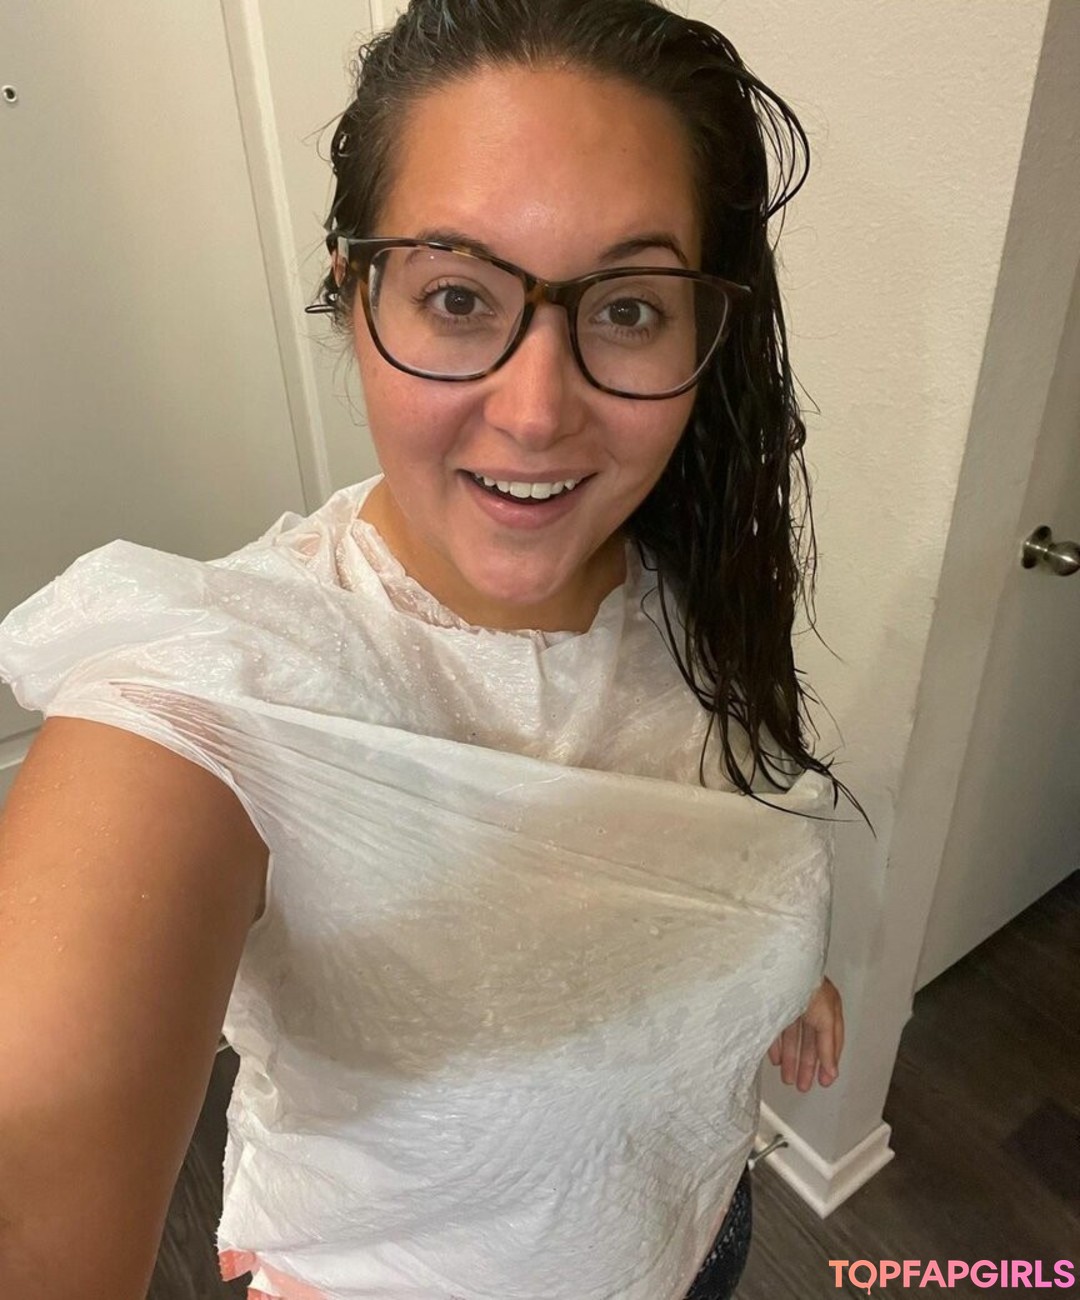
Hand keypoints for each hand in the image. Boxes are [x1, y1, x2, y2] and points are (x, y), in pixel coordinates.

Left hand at [766, 976, 843, 1091]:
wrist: (784, 967)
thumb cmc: (808, 985)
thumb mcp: (826, 1019)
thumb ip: (829, 1046)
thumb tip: (832, 1072)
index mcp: (827, 1007)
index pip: (831, 1040)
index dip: (828, 1061)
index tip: (825, 1081)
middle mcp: (810, 1006)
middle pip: (809, 1042)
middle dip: (807, 1066)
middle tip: (803, 1086)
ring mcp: (790, 1006)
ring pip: (791, 1038)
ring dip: (790, 1059)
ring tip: (787, 1079)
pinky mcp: (772, 1006)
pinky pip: (775, 1030)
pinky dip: (775, 1046)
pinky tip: (774, 1060)